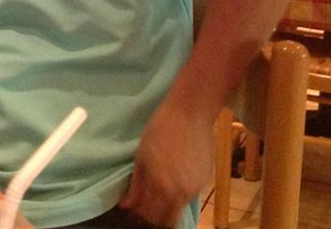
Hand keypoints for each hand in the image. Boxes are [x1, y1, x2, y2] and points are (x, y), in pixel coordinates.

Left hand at [118, 100, 213, 226]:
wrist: (190, 113)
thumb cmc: (160, 128)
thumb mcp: (141, 155)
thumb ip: (135, 184)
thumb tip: (126, 206)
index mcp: (160, 186)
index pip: (148, 216)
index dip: (139, 215)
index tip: (132, 210)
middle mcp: (179, 193)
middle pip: (165, 220)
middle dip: (153, 217)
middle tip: (144, 206)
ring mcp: (194, 189)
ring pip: (177, 211)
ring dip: (166, 208)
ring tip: (157, 194)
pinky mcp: (204, 182)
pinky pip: (188, 198)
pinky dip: (178, 196)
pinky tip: (172, 182)